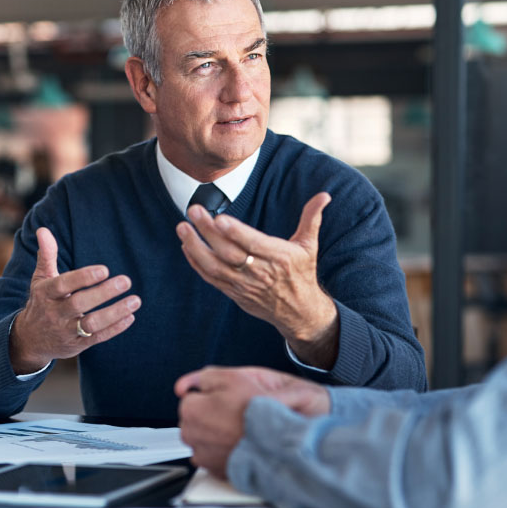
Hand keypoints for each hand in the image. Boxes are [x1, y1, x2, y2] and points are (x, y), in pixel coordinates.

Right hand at [10, 227, 140, 373]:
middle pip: (79, 304)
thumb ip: (47, 255)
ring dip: (115, 313)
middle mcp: (55, 313)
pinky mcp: (77, 345)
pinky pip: (98, 338)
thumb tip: (43, 230)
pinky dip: (115, 328)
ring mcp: (66, 331)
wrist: (30, 340)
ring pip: (91, 324)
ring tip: (136, 300)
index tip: (104, 269)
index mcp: (46, 293)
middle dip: (104, 293)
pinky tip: (130, 317)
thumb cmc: (41, 302)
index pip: (63, 284)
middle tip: (126, 280)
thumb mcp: (40, 279)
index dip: (83, 277)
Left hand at [175, 366, 330, 477]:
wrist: (280, 443)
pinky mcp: (216, 471)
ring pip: (204, 439)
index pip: (191, 399)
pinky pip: (214, 456)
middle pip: (195, 420)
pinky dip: (224, 451)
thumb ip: (203, 377)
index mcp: (191, 411)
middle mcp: (192, 436)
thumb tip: (183, 385)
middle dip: (210, 415)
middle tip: (235, 412)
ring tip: (239, 429)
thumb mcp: (232, 377)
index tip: (228, 399)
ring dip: (215, 434)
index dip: (212, 397)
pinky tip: (240, 443)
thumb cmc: (259, 411)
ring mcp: (203, 456)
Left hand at [176, 192, 338, 367]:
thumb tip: (324, 195)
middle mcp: (260, 272)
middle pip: (230, 252)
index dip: (236, 232)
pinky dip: (197, 263)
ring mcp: (245, 285)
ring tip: (182, 228)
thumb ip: (312, 218)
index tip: (220, 218)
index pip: (254, 244)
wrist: (299, 312)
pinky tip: (186, 246)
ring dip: (196, 247)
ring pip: (216, 267)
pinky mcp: (234, 293)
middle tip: (193, 211)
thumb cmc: (302, 273)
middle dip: (209, 232)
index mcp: (280, 258)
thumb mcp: (309, 246)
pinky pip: (212, 279)